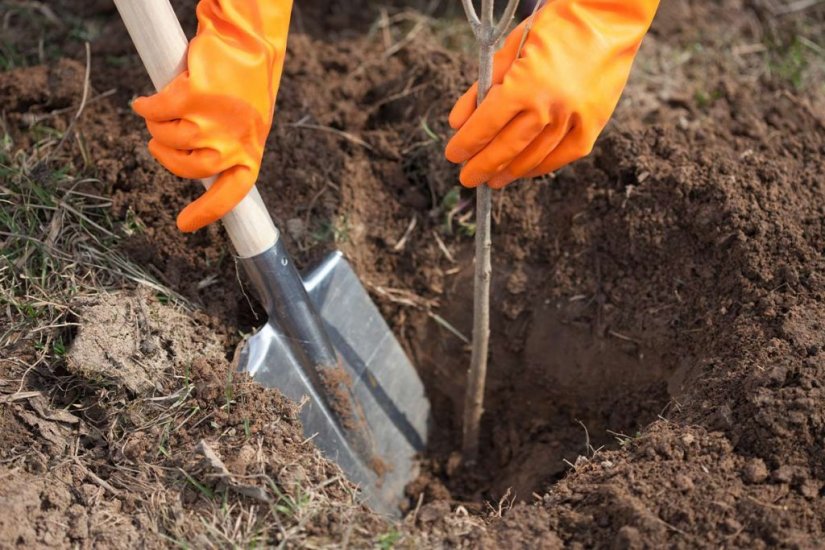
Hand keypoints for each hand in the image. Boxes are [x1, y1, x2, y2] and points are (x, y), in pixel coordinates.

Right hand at [132, 0, 291, 231]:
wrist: (246, 42)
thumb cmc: (243, 85)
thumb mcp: (245, 124)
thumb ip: (226, 148)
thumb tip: (197, 170)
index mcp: (249, 154)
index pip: (230, 195)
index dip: (206, 213)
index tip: (184, 226)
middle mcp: (234, 144)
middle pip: (187, 169)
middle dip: (166, 156)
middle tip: (160, 141)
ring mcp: (214, 122)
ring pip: (168, 138)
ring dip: (158, 125)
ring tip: (163, 110)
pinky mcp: (195, 97)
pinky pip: (158, 112)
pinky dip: (147, 107)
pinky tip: (146, 101)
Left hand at [445, 0, 658, 188]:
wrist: (609, 18)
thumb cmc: (555, 27)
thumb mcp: (510, 48)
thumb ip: (481, 87)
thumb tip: (458, 122)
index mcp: (524, 85)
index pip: (486, 125)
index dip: (466, 144)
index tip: (453, 155)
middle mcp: (549, 107)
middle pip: (507, 148)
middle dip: (482, 166)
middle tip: (468, 178)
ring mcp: (573, 119)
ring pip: (533, 157)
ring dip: (509, 171)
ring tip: (493, 179)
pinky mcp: (593, 125)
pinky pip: (562, 156)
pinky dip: (540, 166)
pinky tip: (524, 171)